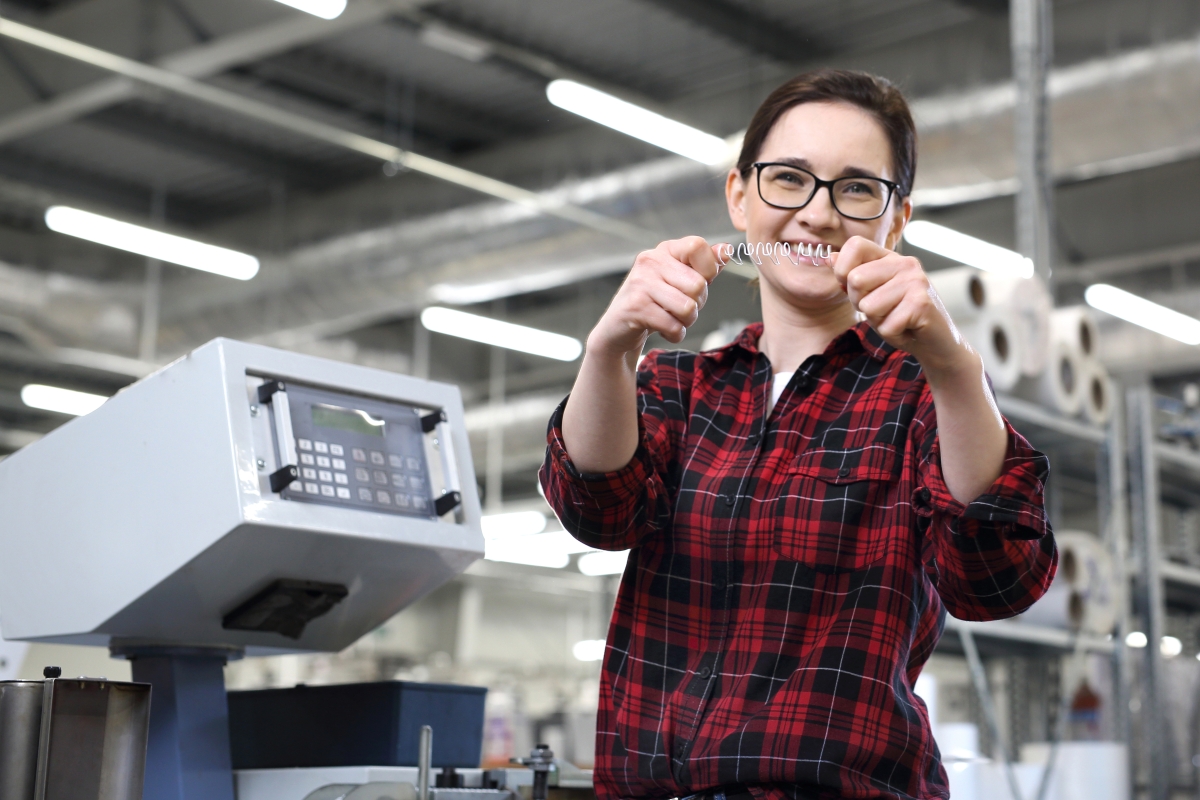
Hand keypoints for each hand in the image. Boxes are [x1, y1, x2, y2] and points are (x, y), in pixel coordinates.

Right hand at [587, 236, 723, 359]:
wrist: (618, 328)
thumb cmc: (656, 301)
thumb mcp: (681, 280)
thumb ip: (705, 266)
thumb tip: (727, 250)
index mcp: (665, 250)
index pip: (698, 246)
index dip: (708, 269)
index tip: (698, 282)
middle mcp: (650, 261)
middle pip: (698, 284)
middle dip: (697, 304)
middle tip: (680, 307)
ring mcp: (641, 283)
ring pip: (688, 308)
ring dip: (686, 321)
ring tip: (672, 318)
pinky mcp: (636, 307)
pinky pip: (674, 326)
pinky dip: (675, 334)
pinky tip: (663, 329)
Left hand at [832, 236, 972, 375]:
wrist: (934, 342)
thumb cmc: (899, 317)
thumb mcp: (870, 295)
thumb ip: (851, 276)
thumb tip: (831, 257)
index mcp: (890, 257)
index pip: (854, 245)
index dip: (843, 271)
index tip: (857, 289)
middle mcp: (905, 263)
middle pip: (855, 280)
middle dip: (861, 303)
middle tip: (883, 309)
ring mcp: (916, 281)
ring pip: (868, 306)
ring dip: (878, 321)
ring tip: (897, 318)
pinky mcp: (922, 304)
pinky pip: (886, 325)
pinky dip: (892, 334)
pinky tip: (907, 328)